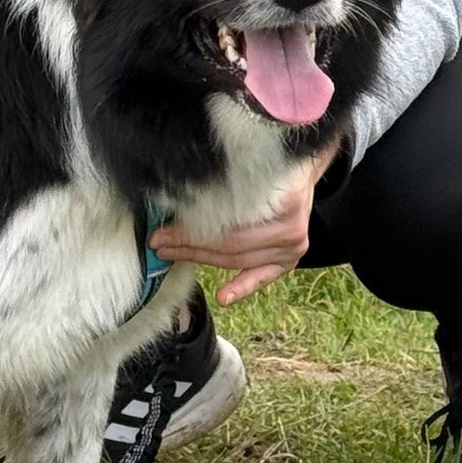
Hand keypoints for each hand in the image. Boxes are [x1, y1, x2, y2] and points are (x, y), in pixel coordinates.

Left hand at [151, 141, 340, 304]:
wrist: (301, 168)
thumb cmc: (271, 166)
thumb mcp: (250, 168)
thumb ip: (223, 186)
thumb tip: (175, 202)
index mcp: (283, 202)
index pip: (225, 224)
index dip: (189, 231)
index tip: (162, 232)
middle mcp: (291, 228)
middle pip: (230, 246)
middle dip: (190, 246)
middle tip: (160, 245)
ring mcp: (293, 247)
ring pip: (238, 260)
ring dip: (202, 260)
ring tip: (173, 257)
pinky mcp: (291, 258)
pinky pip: (262, 276)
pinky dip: (242, 286)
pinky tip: (224, 296)